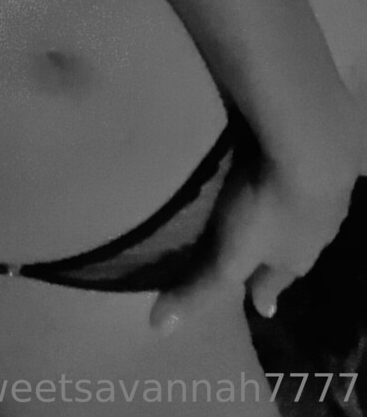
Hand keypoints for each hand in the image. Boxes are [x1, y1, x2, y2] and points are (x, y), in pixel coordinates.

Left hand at [149, 100, 363, 333]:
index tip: (257, 305)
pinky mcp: (313, 158)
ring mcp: (319, 194)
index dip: (262, 292)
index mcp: (295, 259)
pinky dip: (283, 174)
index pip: (275, 282)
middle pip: (291, 247)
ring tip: (264, 208)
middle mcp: (314, 232)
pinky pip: (294, 172)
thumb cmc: (268, 212)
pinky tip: (270, 164)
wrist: (312, 152)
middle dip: (277, 250)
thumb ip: (200, 288)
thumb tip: (159, 327)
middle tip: (261, 250)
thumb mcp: (229, 257)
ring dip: (284, 212)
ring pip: (298, 211)